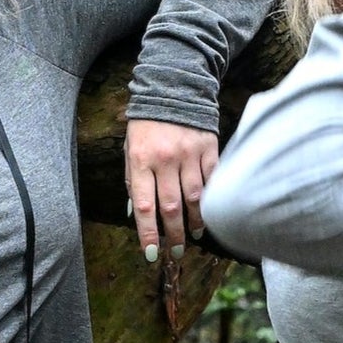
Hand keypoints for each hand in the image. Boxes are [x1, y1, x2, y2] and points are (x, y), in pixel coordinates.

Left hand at [126, 119, 220, 261]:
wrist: (172, 88)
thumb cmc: (146, 126)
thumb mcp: (130, 150)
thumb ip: (132, 181)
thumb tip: (135, 215)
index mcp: (141, 161)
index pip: (144, 206)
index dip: (148, 234)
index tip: (151, 254)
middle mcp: (165, 159)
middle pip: (171, 207)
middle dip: (173, 234)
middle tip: (175, 252)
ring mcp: (189, 154)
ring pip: (194, 197)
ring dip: (195, 221)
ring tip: (194, 235)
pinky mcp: (208, 148)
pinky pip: (211, 180)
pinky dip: (210, 199)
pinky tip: (210, 212)